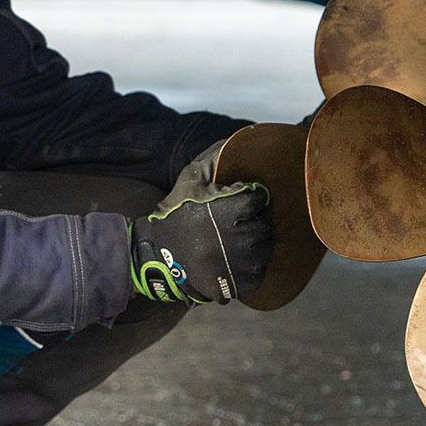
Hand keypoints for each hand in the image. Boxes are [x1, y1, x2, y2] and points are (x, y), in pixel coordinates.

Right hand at [129, 141, 272, 304]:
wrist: (160, 257)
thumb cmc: (178, 214)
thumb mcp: (190, 181)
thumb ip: (213, 159)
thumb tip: (236, 140)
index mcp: (227, 211)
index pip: (259, 200)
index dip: (249, 199)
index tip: (238, 202)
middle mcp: (239, 239)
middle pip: (265, 225)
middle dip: (253, 221)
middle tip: (235, 222)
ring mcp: (240, 265)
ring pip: (265, 249)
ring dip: (254, 243)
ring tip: (234, 241)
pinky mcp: (240, 285)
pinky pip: (258, 272)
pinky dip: (250, 265)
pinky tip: (234, 259)